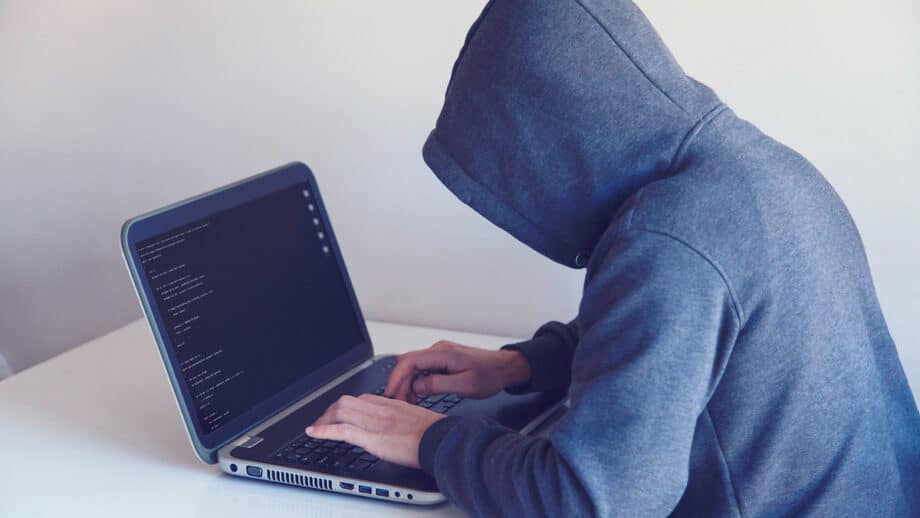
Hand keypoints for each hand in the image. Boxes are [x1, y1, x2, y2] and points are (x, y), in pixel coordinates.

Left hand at [306, 394, 443, 467]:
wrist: (442, 440)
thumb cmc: (437, 434)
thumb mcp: (420, 419)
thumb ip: (406, 419)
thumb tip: (404, 428)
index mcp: (393, 404)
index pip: (363, 399)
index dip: (347, 406)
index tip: (341, 414)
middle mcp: (381, 409)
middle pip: (347, 401)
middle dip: (330, 410)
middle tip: (323, 420)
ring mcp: (375, 422)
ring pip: (340, 411)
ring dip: (324, 419)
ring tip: (316, 427)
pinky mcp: (371, 437)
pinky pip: (341, 430)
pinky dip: (323, 430)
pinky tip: (313, 433)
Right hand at [384, 340, 530, 402]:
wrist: (506, 368)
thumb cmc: (491, 375)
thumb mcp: (466, 385)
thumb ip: (439, 385)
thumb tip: (417, 386)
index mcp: (443, 354)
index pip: (409, 361)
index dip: (396, 377)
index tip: (390, 393)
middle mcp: (439, 350)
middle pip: (408, 364)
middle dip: (399, 383)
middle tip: (398, 402)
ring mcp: (440, 354)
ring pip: (414, 367)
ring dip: (407, 384)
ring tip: (408, 402)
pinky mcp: (442, 360)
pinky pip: (422, 369)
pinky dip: (416, 382)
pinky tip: (417, 395)